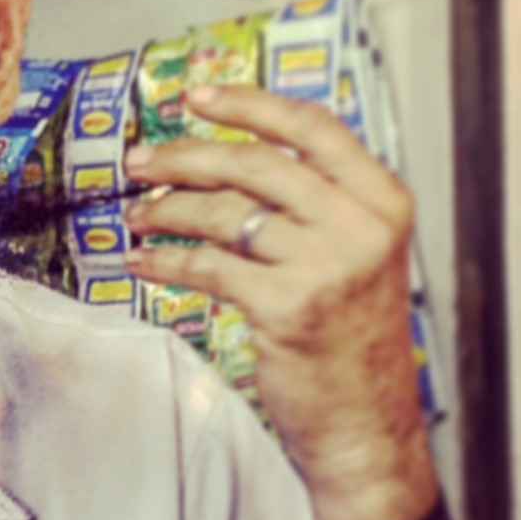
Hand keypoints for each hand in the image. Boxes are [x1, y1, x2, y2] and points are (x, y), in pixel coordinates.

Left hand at [126, 85, 433, 519]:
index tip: (198, 96)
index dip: (250, 104)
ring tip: (138, 215)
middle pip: (257, 164)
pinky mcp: (288, 307)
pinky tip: (146, 261)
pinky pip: (210, 266)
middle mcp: (360, 226)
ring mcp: (327, 266)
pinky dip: (169, 260)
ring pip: (226, 213)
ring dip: (169, 210)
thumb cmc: (353, 341)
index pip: (313, 128)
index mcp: (382, 200)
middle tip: (141, 160)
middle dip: (187, 156)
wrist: (367, 423)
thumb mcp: (356, 257)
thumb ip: (313, 206)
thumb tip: (225, 161)